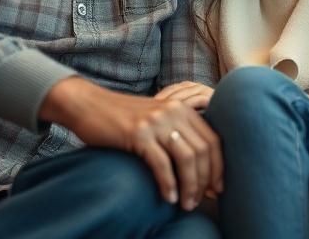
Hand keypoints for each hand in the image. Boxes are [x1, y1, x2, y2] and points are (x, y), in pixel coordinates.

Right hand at [40, 76, 222, 209]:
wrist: (89, 105)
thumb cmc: (123, 119)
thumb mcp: (156, 119)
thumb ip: (176, 132)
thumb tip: (198, 166)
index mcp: (182, 108)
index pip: (212, 140)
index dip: (218, 166)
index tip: (217, 187)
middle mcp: (174, 111)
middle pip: (202, 151)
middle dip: (205, 180)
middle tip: (200, 200)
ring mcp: (156, 122)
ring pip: (185, 158)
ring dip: (190, 186)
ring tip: (186, 204)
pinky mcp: (138, 133)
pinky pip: (161, 164)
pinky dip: (168, 184)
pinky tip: (169, 198)